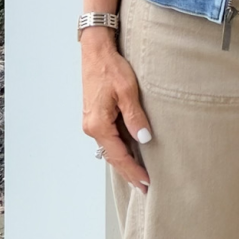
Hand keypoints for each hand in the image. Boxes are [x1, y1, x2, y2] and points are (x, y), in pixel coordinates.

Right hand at [81, 34, 151, 192]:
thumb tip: (144, 140)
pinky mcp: (96, 116)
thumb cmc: (110, 67)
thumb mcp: (127, 91)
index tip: (147, 183)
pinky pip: (109, 139)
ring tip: (140, 175)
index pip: (118, 156)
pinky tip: (131, 153)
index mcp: (98, 124)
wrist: (96, 50)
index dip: (133, 171)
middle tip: (145, 187)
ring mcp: (92, 122)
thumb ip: (135, 117)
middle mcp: (92, 127)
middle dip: (129, 172)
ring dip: (124, 162)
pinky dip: (120, 149)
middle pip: (112, 157)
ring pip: (110, 149)